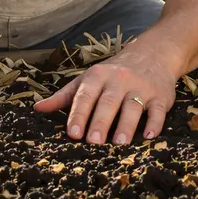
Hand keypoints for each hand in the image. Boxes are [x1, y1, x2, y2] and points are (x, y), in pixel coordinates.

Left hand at [33, 48, 178, 143]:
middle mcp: (119, 80)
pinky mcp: (160, 96)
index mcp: (97, 77)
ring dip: (126, 125)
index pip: (85, 96)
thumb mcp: (87, 79)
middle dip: (100, 122)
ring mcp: (141, 88)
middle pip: (108, 102)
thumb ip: (64, 96)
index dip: (78, 114)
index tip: (72, 133)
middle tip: (93, 142)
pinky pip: (158, 110)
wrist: (152, 55)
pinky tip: (148, 136)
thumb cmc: (113, 73)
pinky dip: (154, 123)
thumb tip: (38, 108)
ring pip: (132, 107)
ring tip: (118, 143)